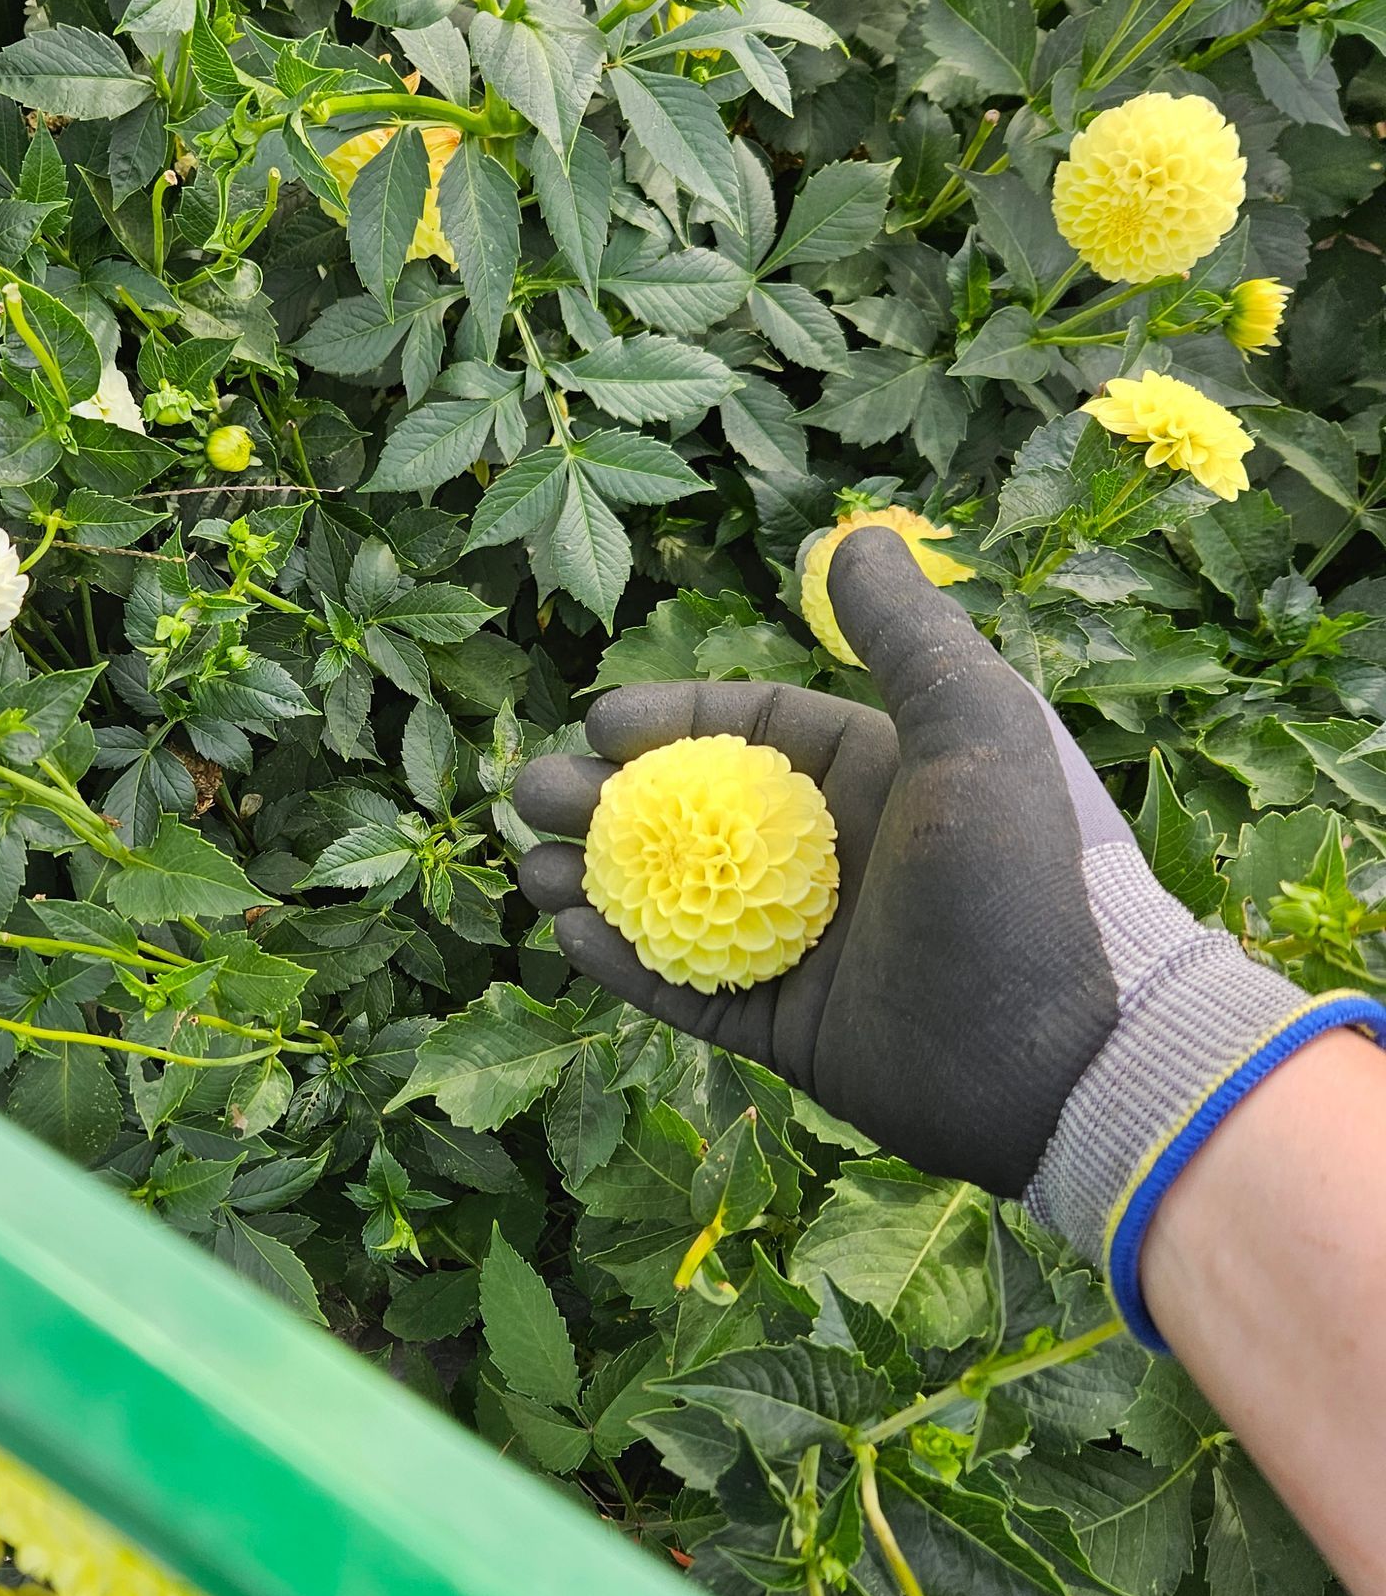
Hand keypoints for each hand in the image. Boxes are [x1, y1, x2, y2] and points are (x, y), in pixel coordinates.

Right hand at [513, 526, 1335, 1343]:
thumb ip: (910, 636)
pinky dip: (625, 964)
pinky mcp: (790, 1030)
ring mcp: (807, 947)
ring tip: (531, 869)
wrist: (1064, 1060)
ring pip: (673, 902)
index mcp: (878, 778)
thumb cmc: (1022, 880)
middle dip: (605, 800)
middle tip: (531, 797)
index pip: (748, 731)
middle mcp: (836, 857)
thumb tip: (855, 535)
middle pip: (690, 814)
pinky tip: (569, 934)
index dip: (666, 721)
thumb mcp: (978, 731)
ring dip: (597, 881)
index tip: (598, 722)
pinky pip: (687, 990)